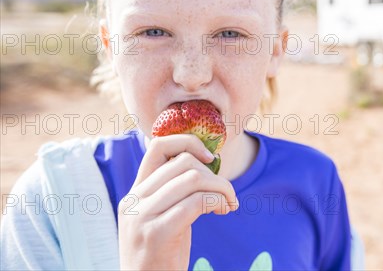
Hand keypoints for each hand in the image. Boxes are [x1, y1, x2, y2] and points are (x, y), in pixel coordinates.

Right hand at [117, 134, 238, 269]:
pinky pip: (197, 202)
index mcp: (135, 193)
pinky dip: (218, 202)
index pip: (157, 146)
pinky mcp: (157, 233)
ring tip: (229, 204)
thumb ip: (173, 192)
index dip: (188, 143)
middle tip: (227, 194)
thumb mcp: (161, 218)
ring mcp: (142, 216)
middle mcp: (134, 200)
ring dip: (222, 188)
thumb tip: (206, 164)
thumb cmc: (161, 257)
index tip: (211, 158)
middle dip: (215, 174)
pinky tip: (223, 212)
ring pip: (193, 179)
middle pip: (183, 162)